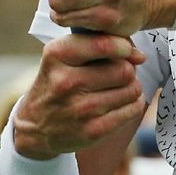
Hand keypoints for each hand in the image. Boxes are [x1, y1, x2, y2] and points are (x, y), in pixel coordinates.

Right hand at [13, 32, 146, 159]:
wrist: (35, 125)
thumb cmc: (59, 81)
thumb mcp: (65, 54)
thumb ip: (102, 43)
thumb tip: (140, 56)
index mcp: (57, 55)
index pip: (103, 44)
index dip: (123, 47)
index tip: (125, 51)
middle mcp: (66, 82)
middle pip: (124, 69)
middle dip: (128, 70)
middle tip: (118, 74)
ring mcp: (79, 109)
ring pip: (132, 89)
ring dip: (131, 87)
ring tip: (118, 89)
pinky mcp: (92, 131)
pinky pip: (132, 110)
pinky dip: (133, 104)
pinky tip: (120, 103)